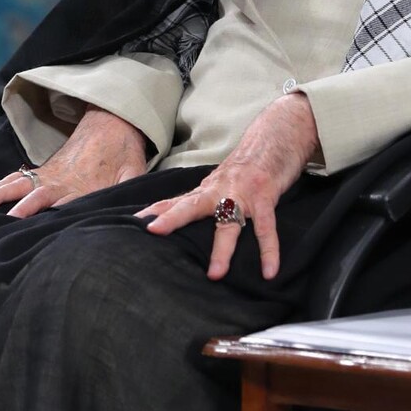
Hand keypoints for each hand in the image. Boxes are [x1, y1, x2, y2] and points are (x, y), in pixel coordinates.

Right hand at [0, 105, 149, 217]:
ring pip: (22, 183)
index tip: (41, 222)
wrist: (112, 121)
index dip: (55, 212)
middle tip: (8, 217)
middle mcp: (63, 180)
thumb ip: (130, 191)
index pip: (67, 202)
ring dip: (2, 192)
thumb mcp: (133, 173)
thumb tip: (139, 213)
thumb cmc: (124, 154)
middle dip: (23, 205)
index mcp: (85, 185)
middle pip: (39, 193)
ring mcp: (51, 174)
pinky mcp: (45, 171)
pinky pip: (18, 177)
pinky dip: (1, 185)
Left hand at [135, 93, 318, 281]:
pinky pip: (266, 227)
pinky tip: (269, 271)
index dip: (156, 211)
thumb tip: (186, 216)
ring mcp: (242, 193)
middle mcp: (220, 190)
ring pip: (228, 222)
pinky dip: (269, 251)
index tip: (133, 222)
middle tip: (153, 231)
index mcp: (208, 189)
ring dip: (222, 250)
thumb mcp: (222, 180)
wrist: (276, 135)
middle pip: (192, 206)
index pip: (177, 201)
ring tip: (215, 275)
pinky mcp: (265, 196)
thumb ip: (206, 198)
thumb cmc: (248, 164)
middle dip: (172, 218)